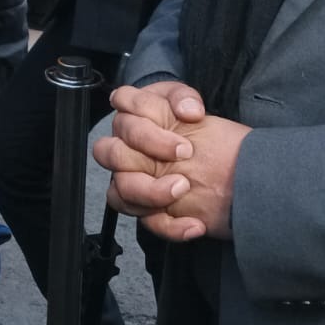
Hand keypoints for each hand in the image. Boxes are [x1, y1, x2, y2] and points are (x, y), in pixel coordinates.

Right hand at [93, 81, 247, 241]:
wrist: (212, 163)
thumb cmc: (194, 129)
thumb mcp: (189, 104)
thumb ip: (185, 99)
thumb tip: (188, 110)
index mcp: (132, 117)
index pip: (121, 103)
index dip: (148, 107)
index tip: (189, 119)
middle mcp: (123, 148)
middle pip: (112, 151)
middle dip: (149, 149)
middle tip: (184, 154)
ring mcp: (129, 179)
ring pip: (120, 190)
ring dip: (152, 191)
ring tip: (184, 188)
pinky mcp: (143, 208)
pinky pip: (145, 222)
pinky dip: (171, 225)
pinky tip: (193, 223)